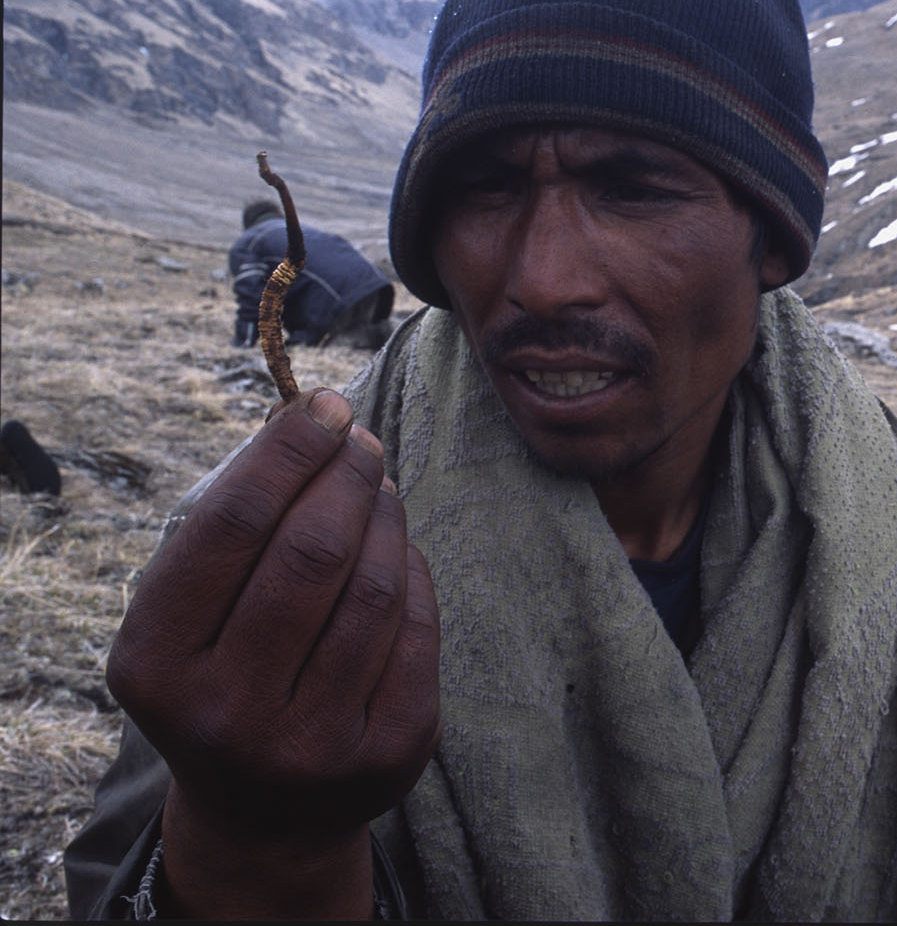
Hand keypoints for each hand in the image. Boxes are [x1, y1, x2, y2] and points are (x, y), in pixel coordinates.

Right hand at [106, 389, 439, 916]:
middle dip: (347, 476)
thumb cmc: (224, 677)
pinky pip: (418, 630)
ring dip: (387, 517)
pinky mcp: (388, 753)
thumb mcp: (189, 618)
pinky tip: (401, 550)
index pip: (230, 526)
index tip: (326, 405)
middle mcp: (227, 713)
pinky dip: (415, 573)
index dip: (287, 452)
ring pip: (375, 588)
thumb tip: (319, 421)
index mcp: (155, 665)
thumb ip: (235, 530)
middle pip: (311, 553)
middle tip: (364, 440)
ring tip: (381, 487)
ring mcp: (312, 743)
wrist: (264, 814)